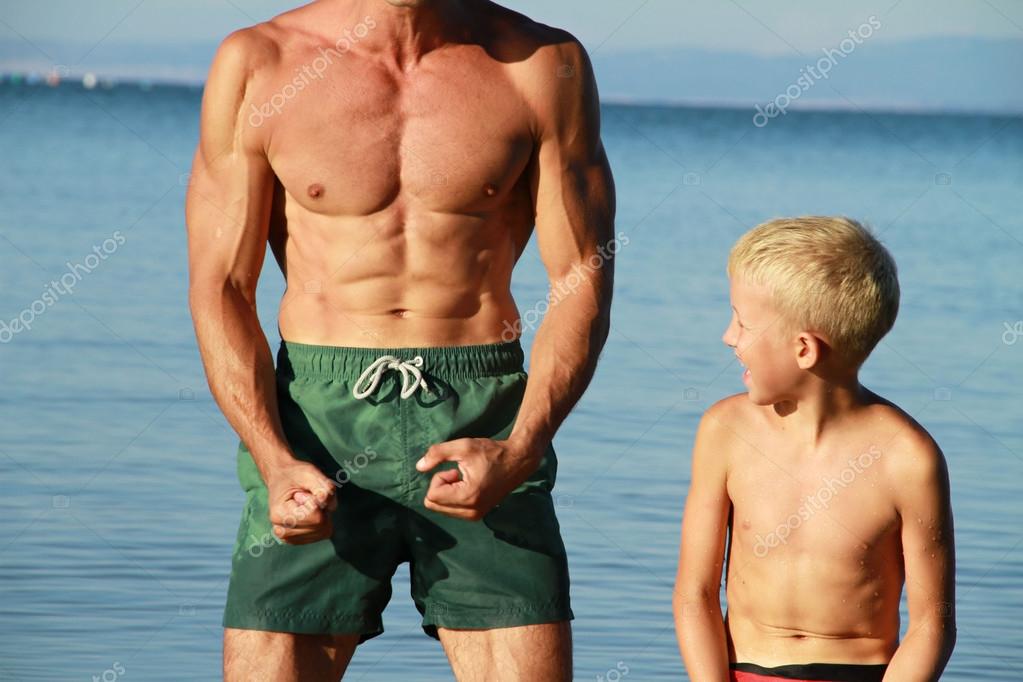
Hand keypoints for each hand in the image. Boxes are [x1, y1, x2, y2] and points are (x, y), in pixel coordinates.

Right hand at [264, 459, 336, 544]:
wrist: (281, 478)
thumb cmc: (294, 475)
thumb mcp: (309, 472)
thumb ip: (322, 487)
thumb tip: (329, 505)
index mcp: (279, 514)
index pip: (315, 517)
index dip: (317, 501)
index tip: (302, 493)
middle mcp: (281, 530)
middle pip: (321, 526)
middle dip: (321, 509)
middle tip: (307, 497)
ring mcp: (288, 538)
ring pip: (324, 531)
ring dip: (322, 515)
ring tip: (306, 504)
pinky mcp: (297, 540)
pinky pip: (322, 534)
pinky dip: (322, 521)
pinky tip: (308, 512)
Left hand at [416, 438, 541, 520]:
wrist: (518, 461)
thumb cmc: (491, 452)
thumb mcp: (463, 446)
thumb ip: (437, 454)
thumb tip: (419, 467)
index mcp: (467, 497)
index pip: (432, 495)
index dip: (439, 478)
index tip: (455, 469)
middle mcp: (471, 511)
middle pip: (434, 504)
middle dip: (441, 486)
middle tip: (459, 474)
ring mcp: (475, 516)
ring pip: (441, 508)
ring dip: (448, 492)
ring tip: (466, 479)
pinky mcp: (477, 515)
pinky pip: (452, 510)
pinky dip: (454, 497)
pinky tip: (470, 485)